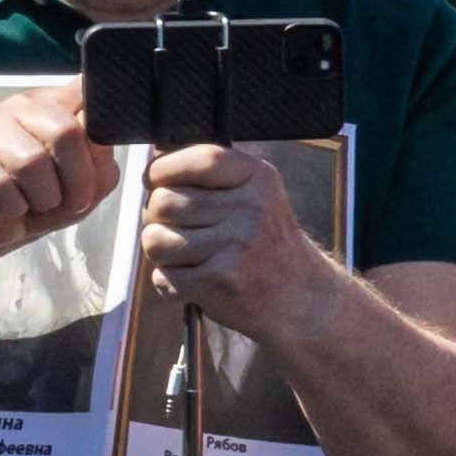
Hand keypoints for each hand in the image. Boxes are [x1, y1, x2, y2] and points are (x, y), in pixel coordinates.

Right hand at [0, 83, 116, 261]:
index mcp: (58, 104)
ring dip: (42, 198)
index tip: (98, 151)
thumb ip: (100, 159)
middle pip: (65, 131)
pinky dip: (12, 206)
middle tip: (64, 198)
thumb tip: (97, 136)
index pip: (88, 91)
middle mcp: (22, 104)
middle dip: (76, 181)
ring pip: (30, 161)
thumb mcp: (87, 186)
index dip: (100, 127)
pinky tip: (7, 204)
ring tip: (34, 202)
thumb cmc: (42, 199)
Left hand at [140, 136, 332, 336]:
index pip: (199, 159)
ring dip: (161, 252)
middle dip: (158, 218)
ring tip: (186, 257)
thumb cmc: (263, 243)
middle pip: (164, 201)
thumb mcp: (253, 195)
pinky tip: (193, 281)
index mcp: (259, 178)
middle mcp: (252, 208)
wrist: (301, 297)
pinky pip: (164, 276)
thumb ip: (208, 174)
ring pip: (156, 240)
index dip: (163, 169)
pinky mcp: (222, 280)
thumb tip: (154, 158)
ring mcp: (238, 245)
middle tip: (178, 229)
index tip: (156, 181)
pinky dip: (169, 282)